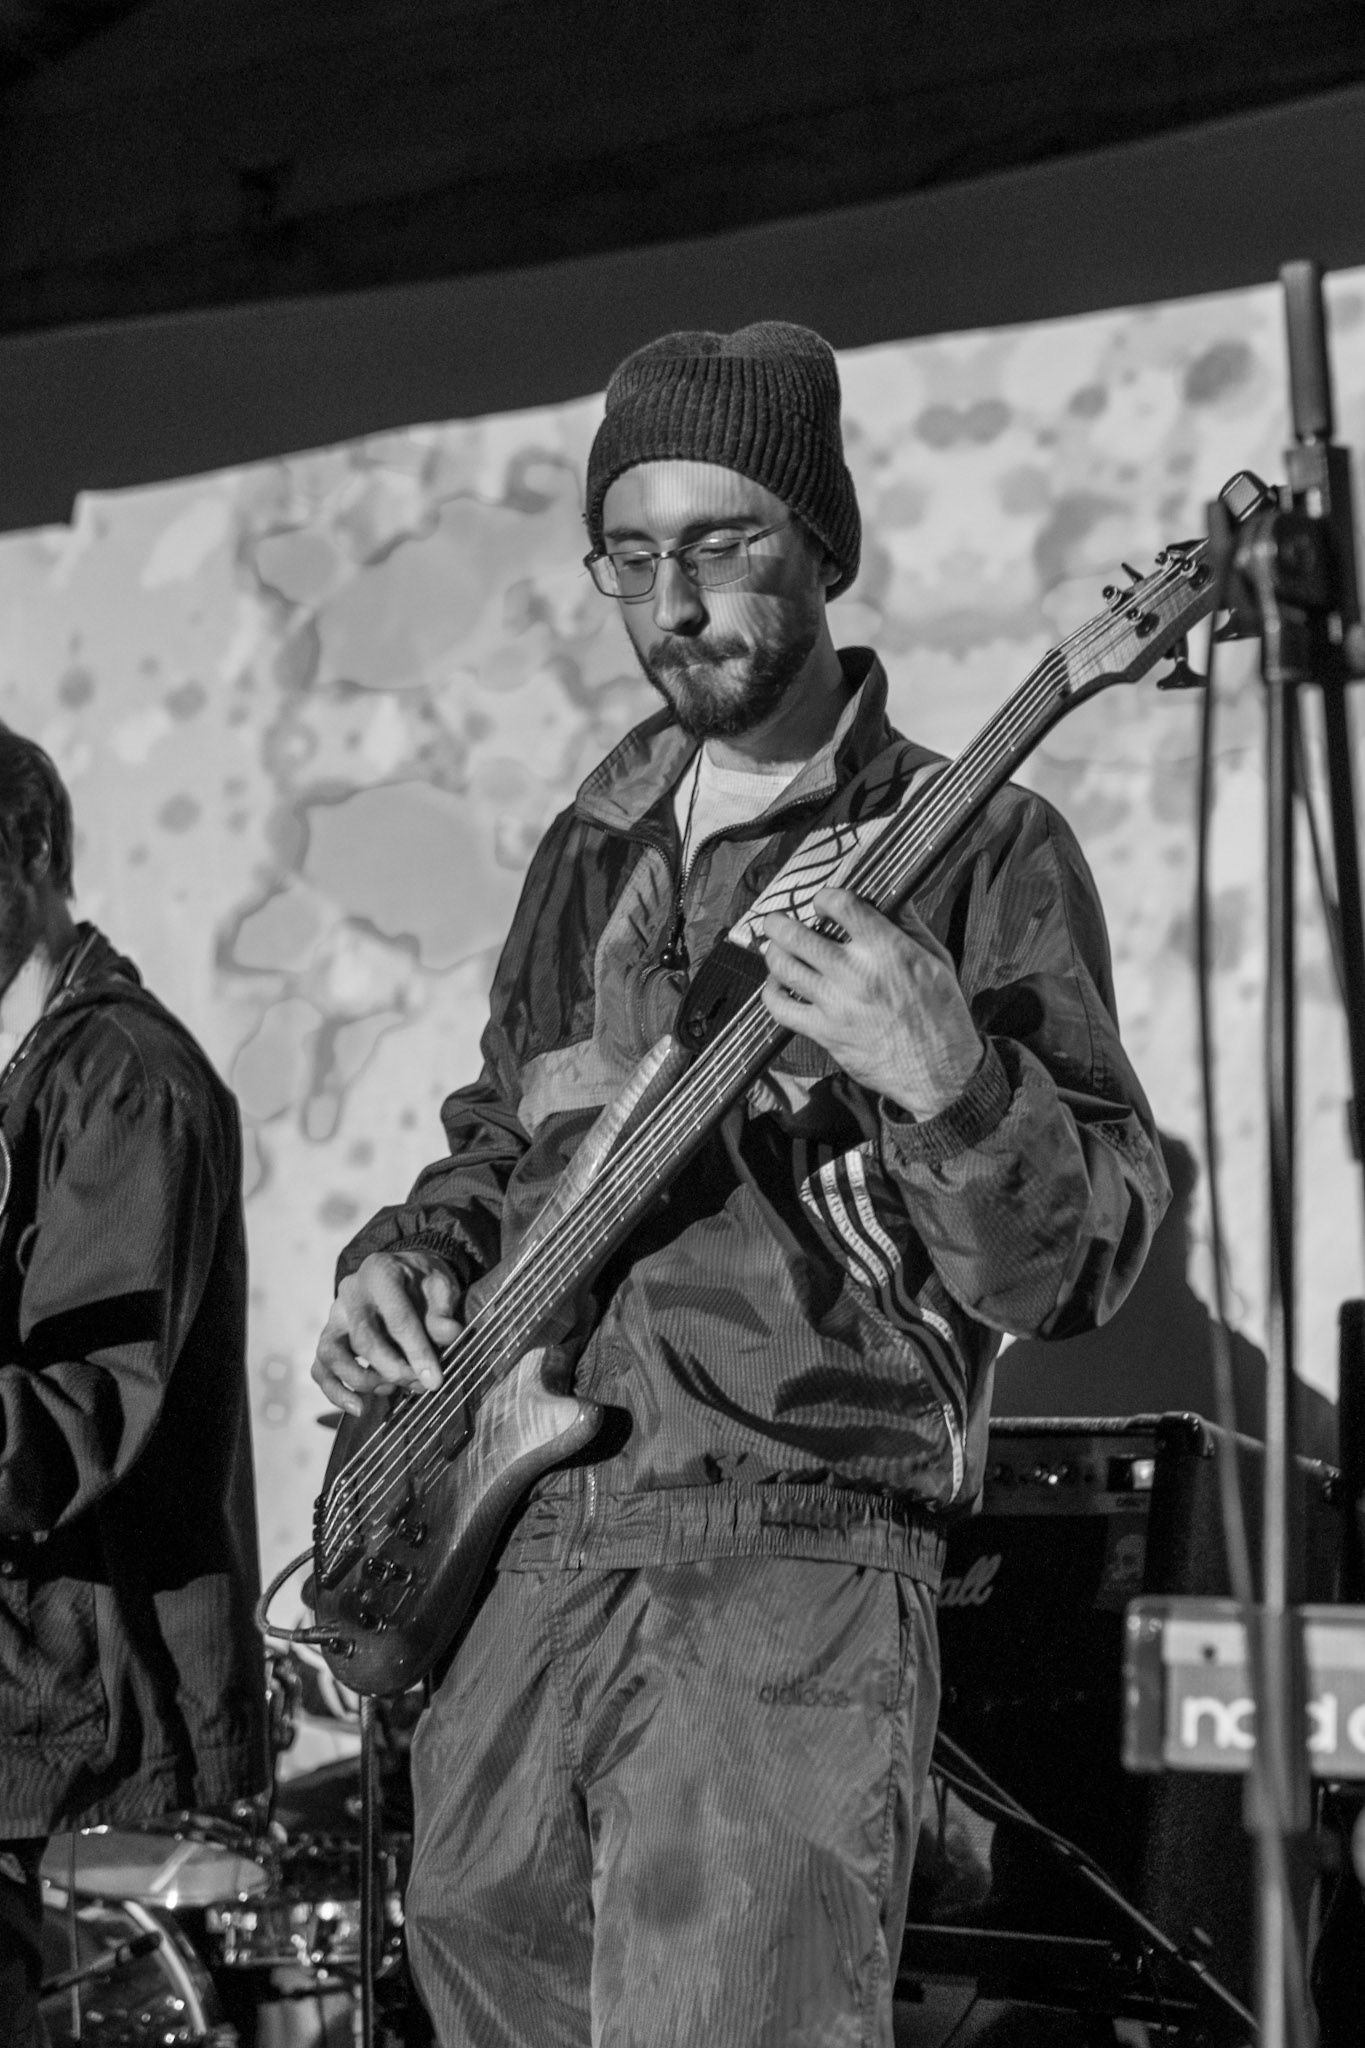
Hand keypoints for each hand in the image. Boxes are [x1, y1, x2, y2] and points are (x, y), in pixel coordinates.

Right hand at [310, 1250, 463, 1416]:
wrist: (400, 1273)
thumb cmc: (421, 1282)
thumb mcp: (440, 1285)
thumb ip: (442, 1311)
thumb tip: (450, 1335)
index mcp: (381, 1273)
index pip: (398, 1318)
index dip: (417, 1351)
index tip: (434, 1380)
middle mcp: (351, 1293)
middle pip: (363, 1339)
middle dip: (392, 1369)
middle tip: (419, 1385)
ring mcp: (334, 1317)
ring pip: (331, 1354)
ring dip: (360, 1380)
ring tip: (390, 1389)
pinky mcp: (328, 1338)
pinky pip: (320, 1368)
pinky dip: (336, 1392)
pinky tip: (358, 1407)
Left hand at [761, 886, 983, 1118]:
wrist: (941, 1070)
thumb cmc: (942, 1013)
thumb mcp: (935, 958)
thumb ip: (908, 924)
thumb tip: (892, 895)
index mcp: (886, 948)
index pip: (839, 904)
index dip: (824, 898)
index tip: (822, 904)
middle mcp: (855, 972)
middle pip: (795, 934)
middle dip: (779, 923)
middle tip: (776, 922)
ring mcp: (835, 1003)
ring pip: (782, 966)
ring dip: (773, 952)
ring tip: (776, 950)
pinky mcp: (824, 1032)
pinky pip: (781, 1007)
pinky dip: (771, 992)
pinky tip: (778, 986)